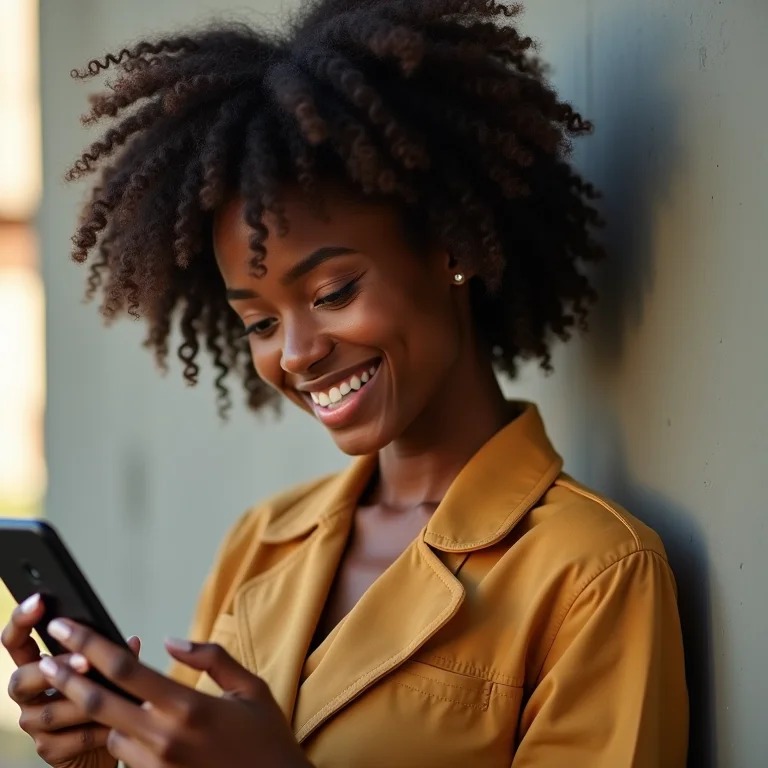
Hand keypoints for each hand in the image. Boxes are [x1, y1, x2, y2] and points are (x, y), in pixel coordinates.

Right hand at [1, 593, 139, 767]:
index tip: (39, 600)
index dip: (22, 620)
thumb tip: (131, 642)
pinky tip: (114, 725)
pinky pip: (68, 739)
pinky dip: (94, 730)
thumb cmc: (106, 697)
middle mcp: (29, 695)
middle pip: (22, 679)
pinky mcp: (48, 750)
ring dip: (82, 700)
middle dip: (56, 668)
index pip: (16, 641)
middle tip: (86, 661)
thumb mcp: (109, 672)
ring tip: (110, 693)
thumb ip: (113, 658)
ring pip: (49, 712)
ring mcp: (34, 724)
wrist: (107, 743)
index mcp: (38, 665)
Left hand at [36, 618, 311, 767]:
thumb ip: (211, 657)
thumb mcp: (250, 688)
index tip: (67, 628)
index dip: (90, 645)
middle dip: (66, 678)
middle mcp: (164, 737)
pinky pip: (125, 756)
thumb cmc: (266, 738)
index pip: (125, 669)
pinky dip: (125, 737)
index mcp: (187, 706)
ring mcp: (156, 765)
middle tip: (46, 661)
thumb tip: (172, 640)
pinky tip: (140, 726)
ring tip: (113, 697)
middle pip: (98, 702)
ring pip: (110, 731)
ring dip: (105, 713)